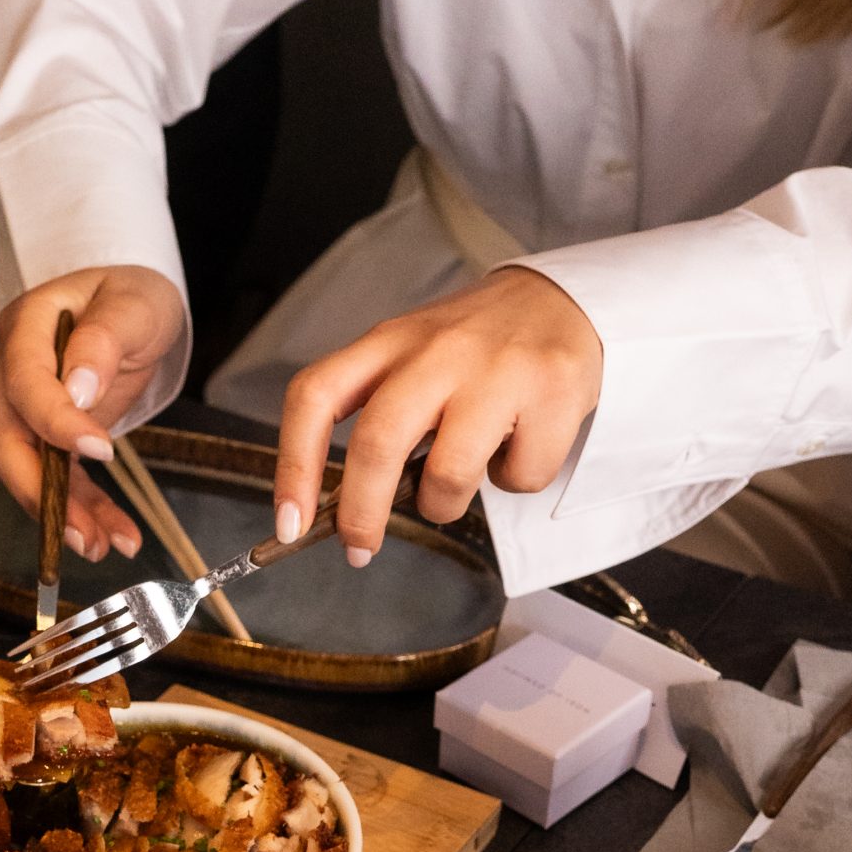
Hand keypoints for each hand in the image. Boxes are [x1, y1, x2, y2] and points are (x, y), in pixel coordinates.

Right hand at [0, 266, 187, 561]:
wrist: (131, 311)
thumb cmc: (130, 299)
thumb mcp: (132, 305)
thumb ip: (103, 339)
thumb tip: (77, 387)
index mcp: (26, 326)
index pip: (25, 383)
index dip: (55, 422)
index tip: (101, 449)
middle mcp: (12, 370)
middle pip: (6, 440)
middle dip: (40, 493)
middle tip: (80, 534)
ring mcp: (24, 407)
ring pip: (30, 471)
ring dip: (64, 515)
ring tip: (103, 547)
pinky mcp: (48, 437)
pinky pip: (59, 481)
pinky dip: (85, 511)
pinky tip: (115, 536)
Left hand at [273, 268, 602, 565]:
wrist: (562, 302)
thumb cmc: (477, 349)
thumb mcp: (413, 360)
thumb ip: (380, 415)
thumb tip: (346, 507)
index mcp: (388, 343)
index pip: (317, 396)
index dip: (293, 465)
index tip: (289, 524)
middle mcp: (436, 351)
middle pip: (377, 442)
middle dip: (362, 514)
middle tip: (361, 548)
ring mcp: (496, 369)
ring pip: (449, 474)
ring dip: (447, 504)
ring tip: (461, 483)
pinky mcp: (551, 390)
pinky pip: (521, 476)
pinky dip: (517, 480)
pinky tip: (519, 446)